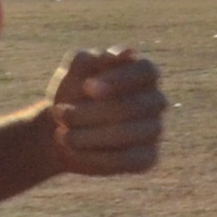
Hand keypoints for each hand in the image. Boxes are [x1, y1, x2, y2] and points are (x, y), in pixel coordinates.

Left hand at [44, 48, 168, 176]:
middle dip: (90, 112)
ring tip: (63, 135)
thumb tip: (118, 56)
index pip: (146, 71)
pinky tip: (74, 150)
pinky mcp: (147, 157)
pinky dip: (96, 157)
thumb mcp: (73, 70)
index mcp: (144, 73)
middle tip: (61, 113)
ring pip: (130, 134)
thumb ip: (91, 59)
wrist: (61, 129)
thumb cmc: (73, 93)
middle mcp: (155, 100)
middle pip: (132, 106)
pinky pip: (128, 160)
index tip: (88, 87)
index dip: (120, 79)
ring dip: (89, 136)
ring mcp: (154, 129)